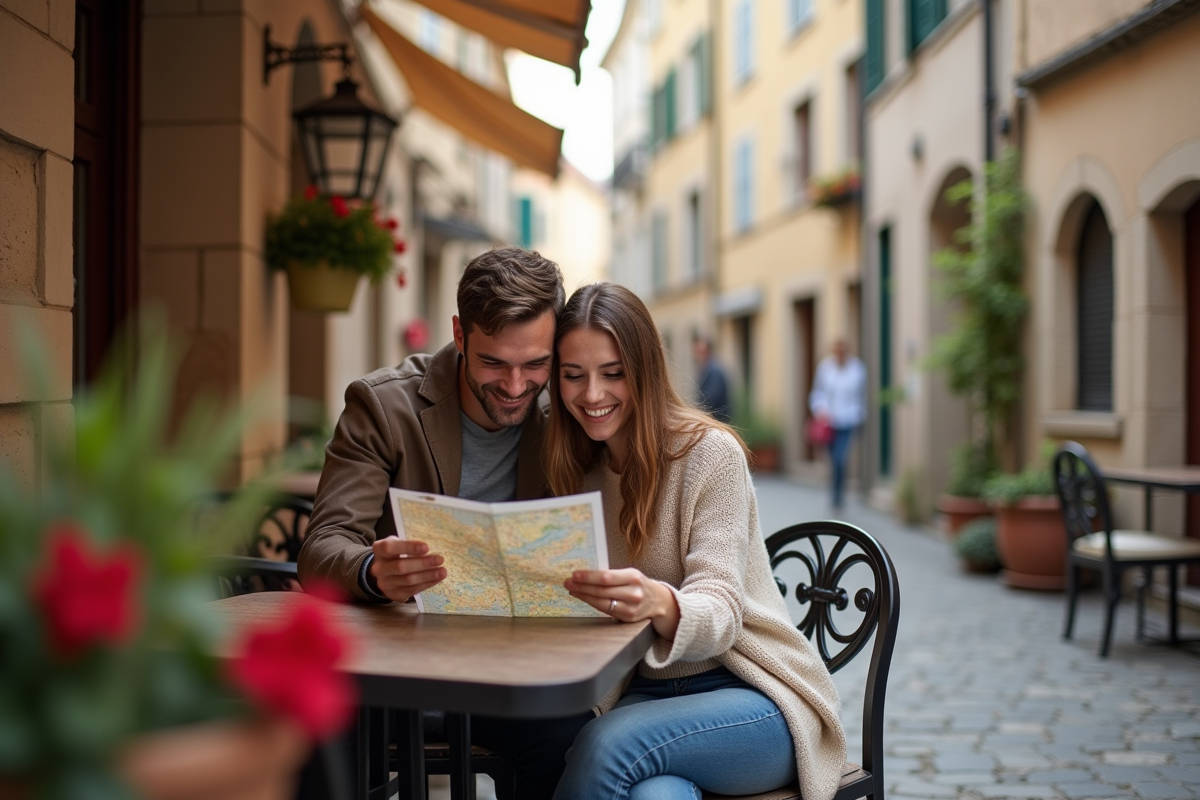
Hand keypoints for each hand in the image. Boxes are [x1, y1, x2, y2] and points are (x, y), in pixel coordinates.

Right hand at [369, 537, 445, 602]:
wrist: (385, 572)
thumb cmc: (396, 553)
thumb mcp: (398, 543)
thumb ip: (410, 545)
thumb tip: (432, 549)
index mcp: (379, 549)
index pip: (390, 548)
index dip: (408, 547)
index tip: (426, 547)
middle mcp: (379, 568)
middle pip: (401, 567)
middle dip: (423, 564)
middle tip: (440, 560)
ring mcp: (385, 583)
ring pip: (408, 580)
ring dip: (428, 576)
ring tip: (443, 571)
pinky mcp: (393, 594)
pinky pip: (412, 590)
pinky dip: (426, 584)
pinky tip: (437, 579)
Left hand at [564, 568, 679, 639]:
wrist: (659, 602)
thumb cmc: (639, 584)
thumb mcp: (630, 575)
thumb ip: (612, 576)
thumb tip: (586, 575)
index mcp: (634, 577)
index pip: (607, 577)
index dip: (589, 577)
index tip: (575, 574)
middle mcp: (633, 593)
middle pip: (602, 591)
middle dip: (582, 586)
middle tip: (568, 582)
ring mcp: (631, 608)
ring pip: (602, 602)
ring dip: (584, 596)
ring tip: (572, 590)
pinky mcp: (627, 618)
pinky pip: (606, 611)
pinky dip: (593, 604)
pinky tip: (584, 598)